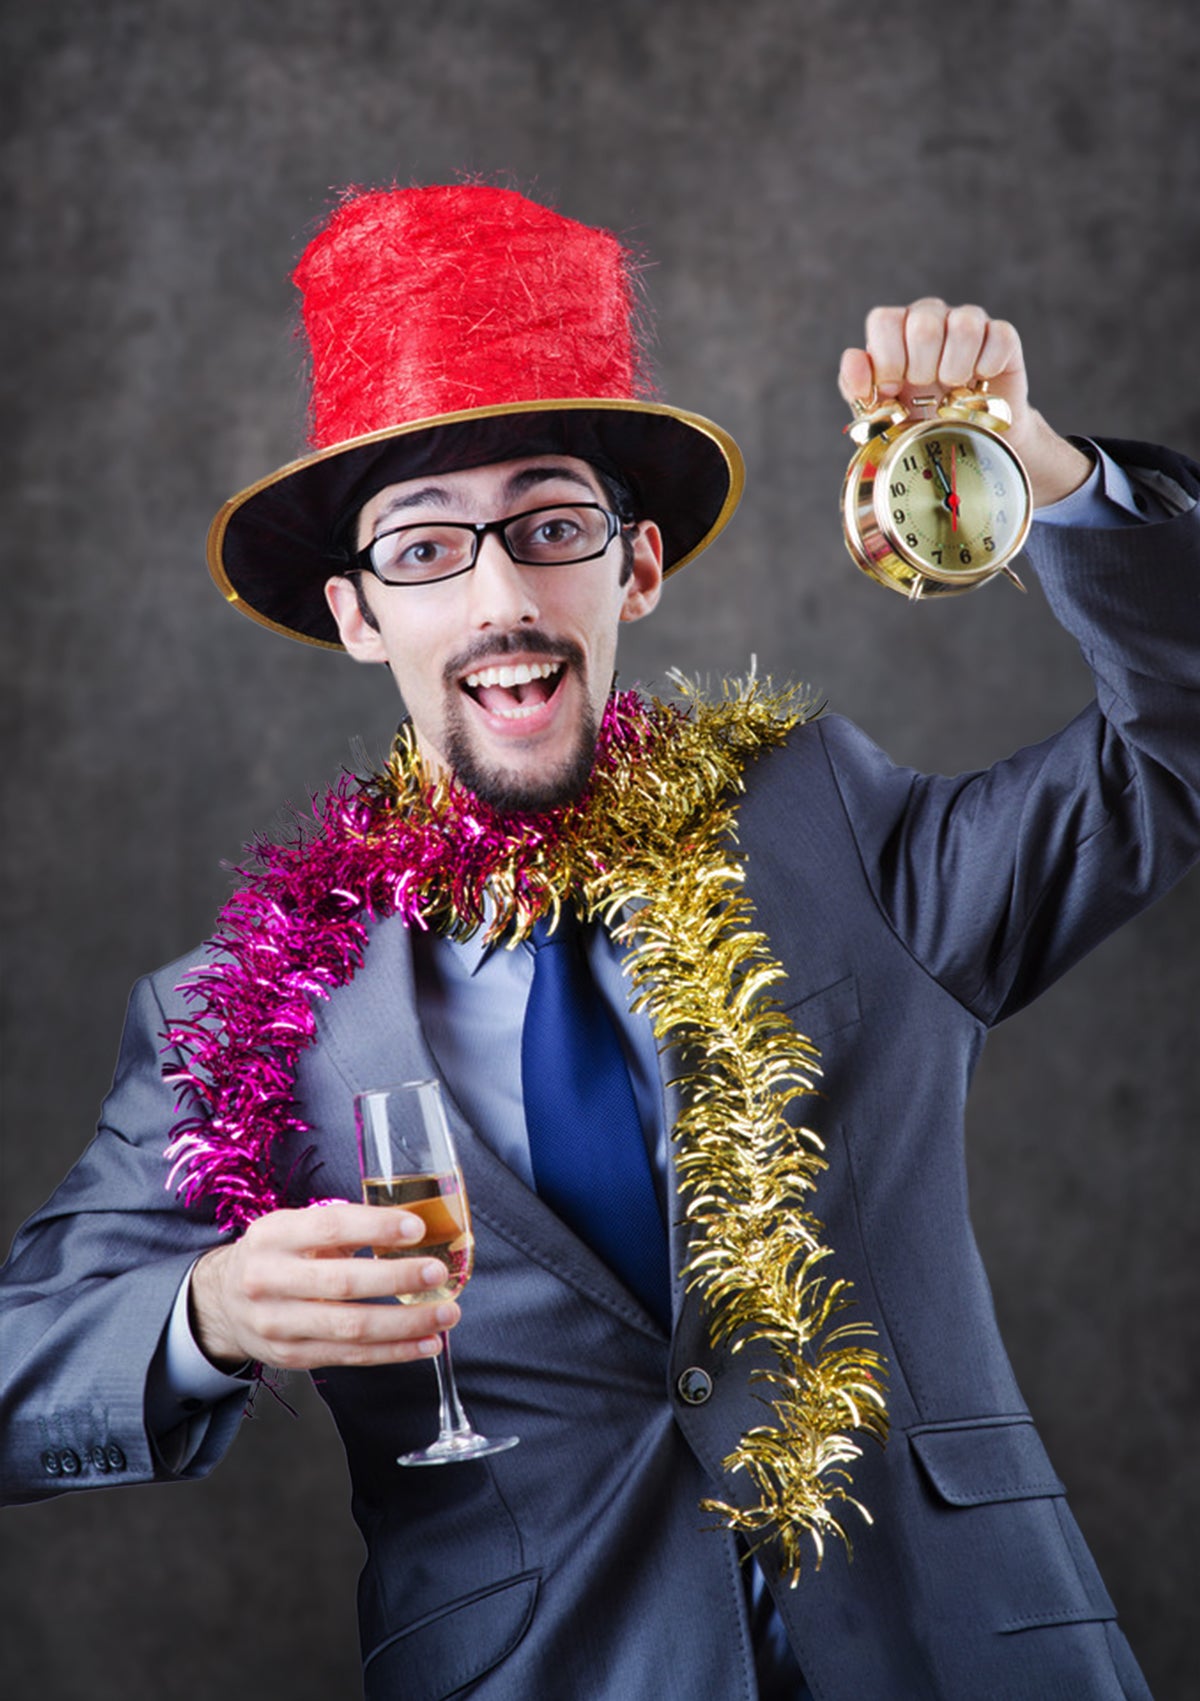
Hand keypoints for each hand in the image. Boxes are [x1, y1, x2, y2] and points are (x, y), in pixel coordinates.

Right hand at [189, 1203, 460, 1372]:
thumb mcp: (295, 1228)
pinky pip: (350, 1357)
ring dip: (405, 1323)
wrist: (223, 1302)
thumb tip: (413, 1228)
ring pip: (350, 1328)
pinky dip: (394, 1351)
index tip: (416, 1228)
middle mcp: (269, 1280)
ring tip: (445, 1313)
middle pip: (342, 1283)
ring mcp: (278, 1324)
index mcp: (274, 1235)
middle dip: (397, 1279)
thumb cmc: (276, 1256)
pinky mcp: (292, 1356)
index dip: (375, 1227)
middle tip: (438, 1273)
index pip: (329, 1227)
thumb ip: (343, 1227)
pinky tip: (426, 1343)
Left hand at [838, 298, 1091, 507]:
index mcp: (896, 330)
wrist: (965, 441)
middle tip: (925, 393)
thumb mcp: (878, 412)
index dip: (887, 359)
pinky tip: (979, 384)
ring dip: (955, 369)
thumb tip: (853, 360)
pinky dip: (988, 367)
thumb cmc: (917, 419)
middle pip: (923, 323)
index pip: (884, 320)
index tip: (893, 390)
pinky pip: (999, 337)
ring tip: (953, 392)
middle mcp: (930, 317)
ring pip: (964, 325)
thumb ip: (856, 387)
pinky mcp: (1002, 336)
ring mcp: (967, 322)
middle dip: (921, 369)